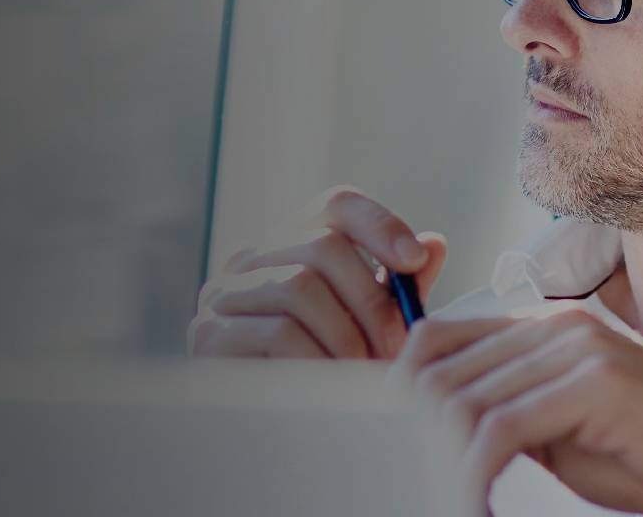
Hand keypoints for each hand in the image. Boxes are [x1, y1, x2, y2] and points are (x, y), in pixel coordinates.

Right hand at [189, 188, 447, 359]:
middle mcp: (249, 259)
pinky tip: (331, 384)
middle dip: (372, 301)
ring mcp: (223, 294)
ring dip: (347, 337)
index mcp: (288, 246)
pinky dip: (318, 360)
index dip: (379, 224)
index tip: (415, 259)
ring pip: (300, 288)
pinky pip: (278, 333)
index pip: (335, 206)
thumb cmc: (322, 374)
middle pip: (322, 246)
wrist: (265, 435)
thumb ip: (396, 290)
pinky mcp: (210, 334)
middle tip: (395, 347)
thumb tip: (432, 245)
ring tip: (364, 372)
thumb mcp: (367, 328)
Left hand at [395, 311, 642, 516]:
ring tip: (431, 493)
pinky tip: (469, 499)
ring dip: (437, 457)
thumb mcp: (567, 435)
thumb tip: (446, 433)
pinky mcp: (595, 385)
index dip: (402, 392)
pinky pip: (501, 428)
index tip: (385, 444)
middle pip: (440, 368)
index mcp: (547, 331)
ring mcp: (577, 351)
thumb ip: (513, 417)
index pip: (439, 341)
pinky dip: (472, 471)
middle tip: (396, 478)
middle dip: (409, 431)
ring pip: (465, 399)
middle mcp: (557, 329)